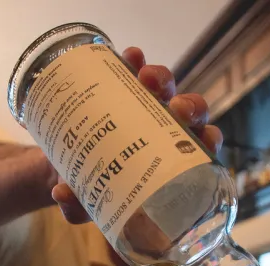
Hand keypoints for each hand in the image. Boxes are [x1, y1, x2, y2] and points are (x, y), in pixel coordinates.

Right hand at [51, 47, 223, 223]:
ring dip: (162, 79)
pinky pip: (135, 67)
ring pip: (166, 86)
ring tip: (145, 77)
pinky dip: (135, 60)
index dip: (208, 141)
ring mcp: (146, 104)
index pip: (202, 149)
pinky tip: (131, 55)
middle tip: (176, 109)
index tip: (202, 139)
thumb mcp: (86, 202)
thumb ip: (79, 206)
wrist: (65, 164)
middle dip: (190, 107)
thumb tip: (61, 196)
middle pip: (191, 113)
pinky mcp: (124, 85)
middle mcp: (165, 129)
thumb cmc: (90, 187)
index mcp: (171, 160)